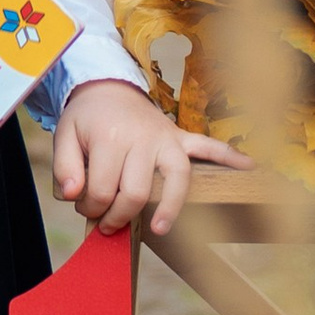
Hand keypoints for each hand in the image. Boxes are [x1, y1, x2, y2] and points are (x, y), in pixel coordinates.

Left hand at [51, 81, 246, 239]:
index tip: (85, 208)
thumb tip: (74, 195)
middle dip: (118, 216)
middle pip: (135, 192)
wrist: (108, 85)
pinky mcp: (180, 137)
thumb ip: (65, 167)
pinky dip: (229, 156)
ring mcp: (166, 138)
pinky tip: (250, 167)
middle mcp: (142, 139)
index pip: (101, 190)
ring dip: (169, 206)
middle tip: (108, 224)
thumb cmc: (87, 118)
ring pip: (175, 177)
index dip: (90, 207)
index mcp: (110, 138)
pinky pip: (208, 146)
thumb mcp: (64, 135)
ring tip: (161, 228)